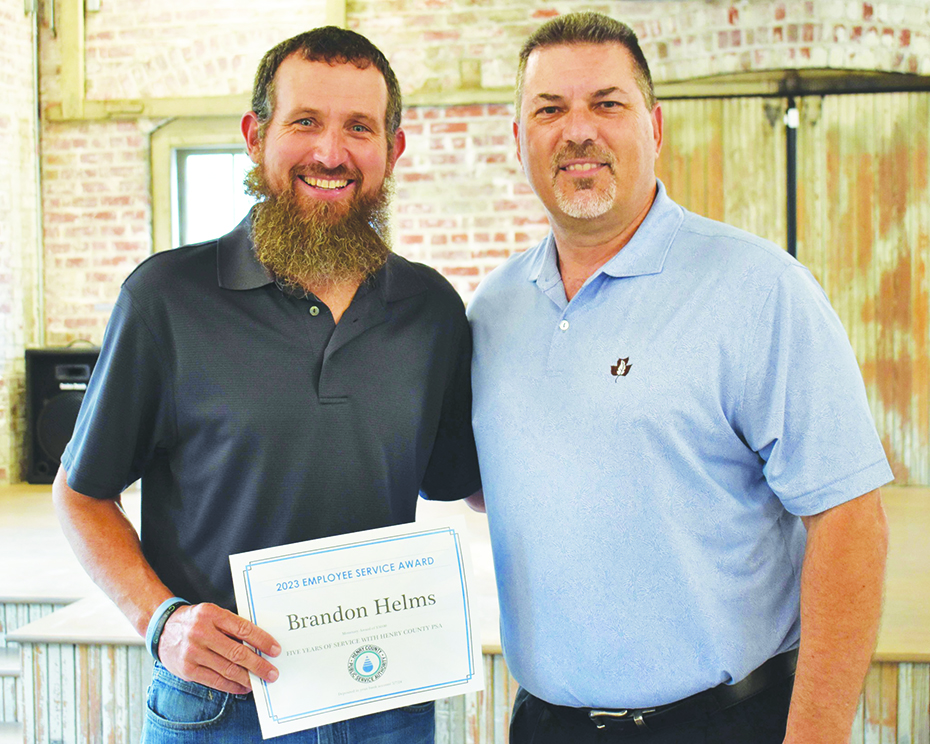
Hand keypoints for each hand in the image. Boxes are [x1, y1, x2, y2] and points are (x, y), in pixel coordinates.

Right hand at [156, 602, 280, 693]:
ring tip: (260, 681)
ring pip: (227, 669)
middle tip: (272, 673)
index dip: (262, 640)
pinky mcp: (187, 670)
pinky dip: (232, 686)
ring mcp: (193, 652)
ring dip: (247, 678)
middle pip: (237, 652)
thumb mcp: (212, 614)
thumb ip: (232, 625)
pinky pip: (215, 681)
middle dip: (258, 664)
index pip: (243, 629)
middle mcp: (201, 632)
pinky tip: (243, 687)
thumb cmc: (195, 621)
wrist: (162, 629)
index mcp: (211, 614)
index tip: (275, 650)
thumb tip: (259, 644)